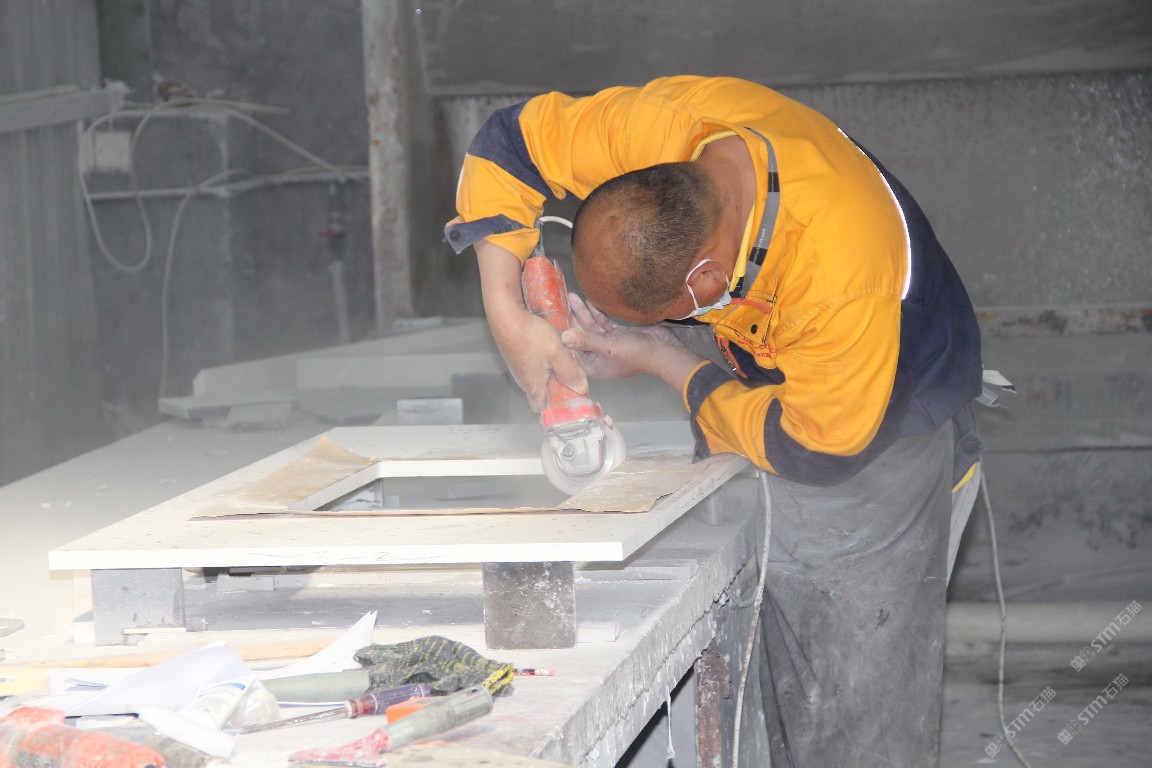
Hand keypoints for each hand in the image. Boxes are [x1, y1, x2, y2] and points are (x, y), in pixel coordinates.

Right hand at [492, 306, 587, 410]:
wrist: (505, 314)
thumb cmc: (531, 336)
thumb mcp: (557, 353)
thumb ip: (570, 372)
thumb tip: (581, 388)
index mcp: (533, 385)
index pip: (540, 406)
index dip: (552, 405)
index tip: (566, 397)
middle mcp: (522, 378)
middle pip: (539, 389)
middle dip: (554, 384)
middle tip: (569, 373)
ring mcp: (516, 365)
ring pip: (535, 373)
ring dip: (548, 369)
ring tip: (561, 356)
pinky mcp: (513, 353)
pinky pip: (530, 361)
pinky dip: (540, 358)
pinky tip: (548, 344)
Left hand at [563, 294, 703, 389]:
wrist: (666, 350)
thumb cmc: (637, 354)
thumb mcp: (608, 348)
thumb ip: (586, 341)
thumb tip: (563, 336)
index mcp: (593, 365)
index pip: (570, 352)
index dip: (559, 338)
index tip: (549, 323)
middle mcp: (597, 356)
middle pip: (579, 337)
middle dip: (569, 321)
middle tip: (557, 303)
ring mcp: (607, 344)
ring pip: (590, 327)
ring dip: (582, 313)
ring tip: (570, 296)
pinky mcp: (617, 334)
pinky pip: (602, 323)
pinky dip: (596, 313)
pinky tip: (588, 300)